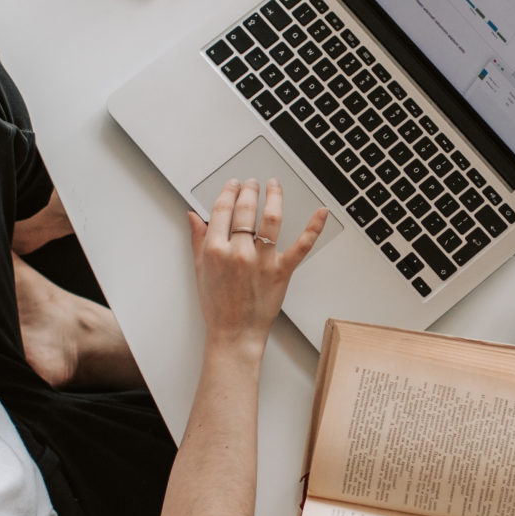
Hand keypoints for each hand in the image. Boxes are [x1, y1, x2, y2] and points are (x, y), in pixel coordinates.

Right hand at [185, 179, 328, 348]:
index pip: (222, 209)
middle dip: (249, 190)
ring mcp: (262, 261)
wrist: (234, 333)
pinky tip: (321, 212)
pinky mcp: (282, 271)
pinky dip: (314, 227)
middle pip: (246, 209)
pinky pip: (301, 245)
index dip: (228, 191)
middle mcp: (239, 252)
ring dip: (273, 196)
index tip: (233, 184)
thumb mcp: (200, 270)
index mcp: (215, 250)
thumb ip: (198, 240)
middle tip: (253, 182)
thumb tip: (193, 216)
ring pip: (271, 218)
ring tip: (274, 185)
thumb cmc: (218, 306)